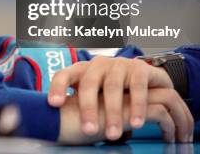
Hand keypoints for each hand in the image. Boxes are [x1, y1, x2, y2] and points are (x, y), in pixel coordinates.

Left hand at [48, 56, 191, 141]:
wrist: (145, 79)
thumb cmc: (112, 91)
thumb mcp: (93, 95)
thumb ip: (76, 103)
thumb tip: (53, 122)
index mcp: (82, 70)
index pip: (64, 74)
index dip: (57, 87)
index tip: (54, 103)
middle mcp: (98, 64)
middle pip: (89, 83)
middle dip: (88, 108)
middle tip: (89, 131)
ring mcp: (119, 64)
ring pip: (112, 86)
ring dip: (113, 112)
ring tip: (113, 134)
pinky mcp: (139, 68)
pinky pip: (137, 87)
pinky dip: (137, 106)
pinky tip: (136, 123)